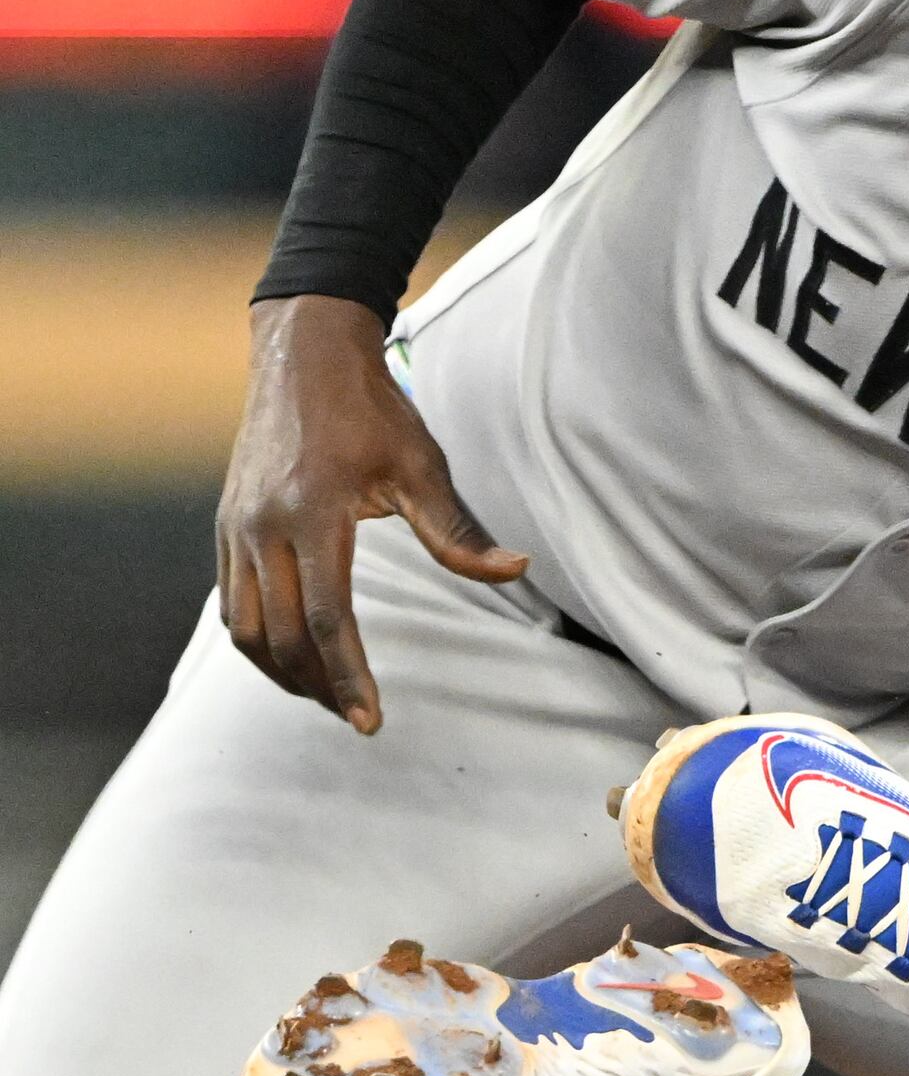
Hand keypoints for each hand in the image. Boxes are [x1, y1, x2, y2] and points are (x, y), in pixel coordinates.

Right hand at [218, 295, 527, 731]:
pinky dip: (259, 638)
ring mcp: (235, 527)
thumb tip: (516, 569)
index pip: (328, 619)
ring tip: (325, 694)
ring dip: (282, 670)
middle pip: (283, 635)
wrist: (304, 355)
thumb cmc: (371, 410)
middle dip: (318, 685)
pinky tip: (292, 653)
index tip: (370, 720)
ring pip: (245, 626)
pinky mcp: (225, 524)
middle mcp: (262, 527)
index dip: (349, 676)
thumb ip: (459, 531)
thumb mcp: (423, 466)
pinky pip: (232, 600)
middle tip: (357, 716)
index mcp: (312, 515)